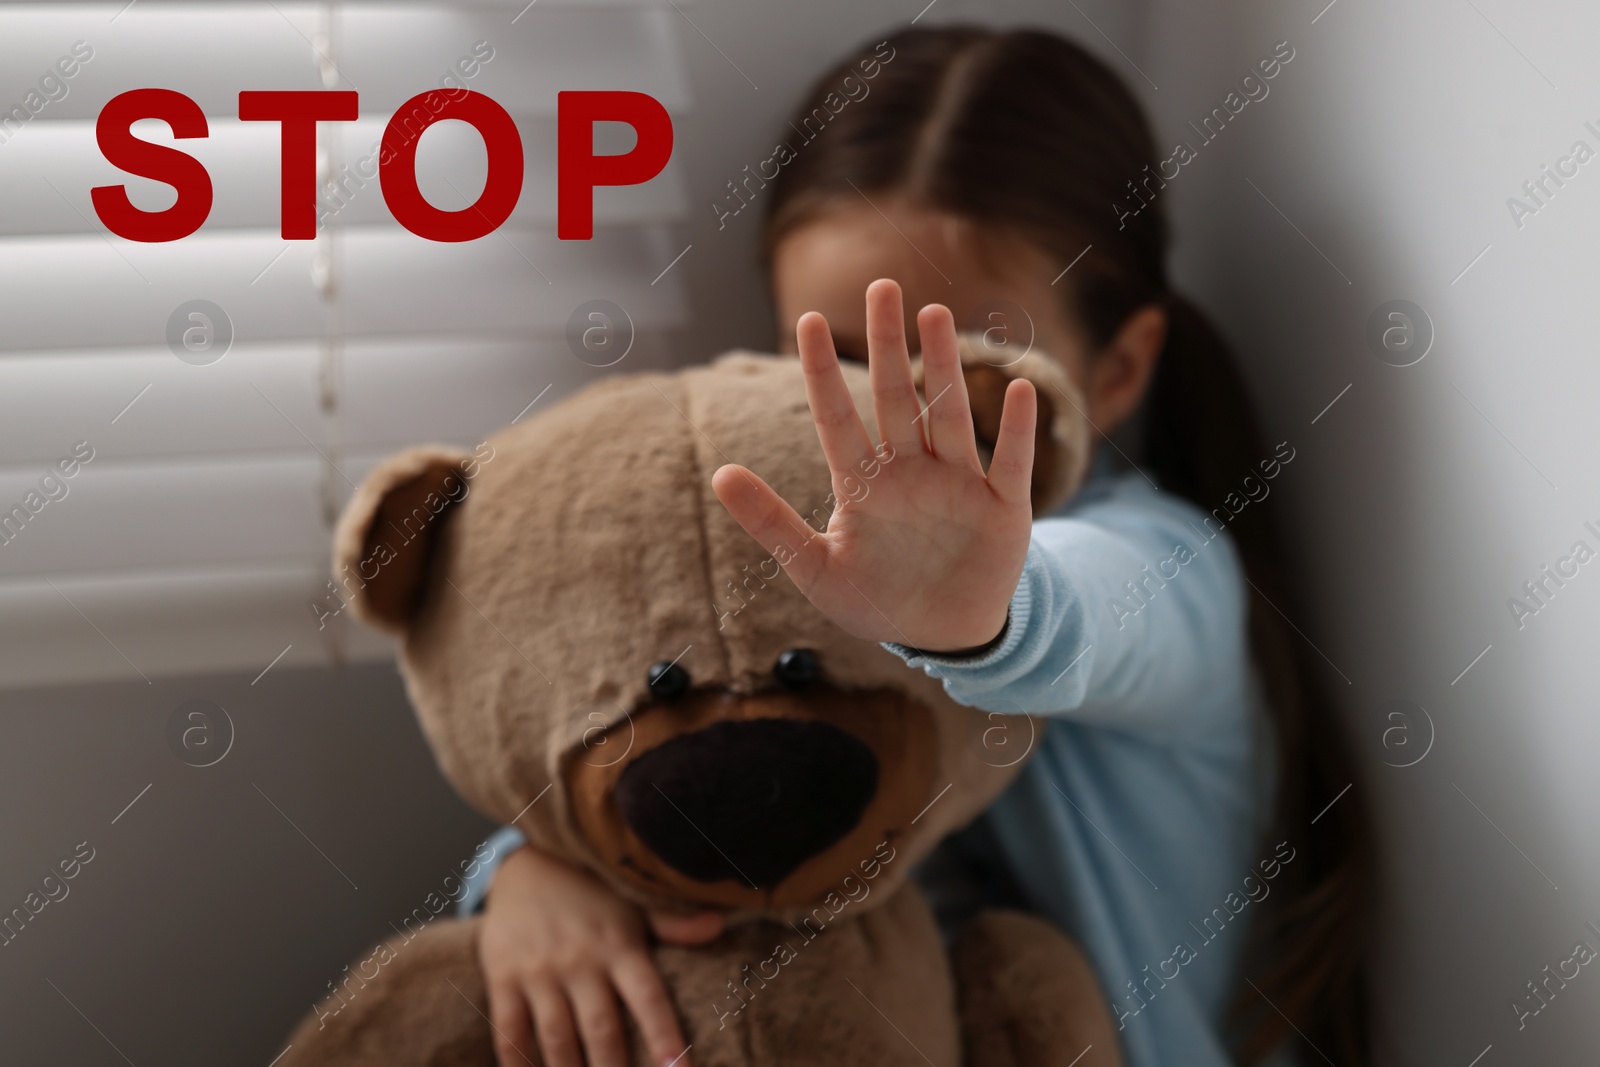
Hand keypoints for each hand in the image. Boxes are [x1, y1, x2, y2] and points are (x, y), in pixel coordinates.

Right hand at [479, 845, 722, 1066]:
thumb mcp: (632, 905)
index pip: (649, 997)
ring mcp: (540, 972)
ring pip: (558, 1039)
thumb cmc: (589, 893)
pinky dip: (518, 1062)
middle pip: (602, 1030)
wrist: (525, 864)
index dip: (665, 1036)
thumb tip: (719, 924)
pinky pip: (510, 1031)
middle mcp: (581, 962)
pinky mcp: (505, 978)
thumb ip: (672, 924)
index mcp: (619, 946)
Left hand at [712, 279, 1036, 651]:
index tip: (809, 321)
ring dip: (943, 368)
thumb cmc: (875, 599)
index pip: (837, 417)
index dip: (823, 371)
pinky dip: (1015, 430)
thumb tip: (718, 474)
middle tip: (882, 287)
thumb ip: (771, 523)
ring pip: (946, 416)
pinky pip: (1009, 463)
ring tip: (934, 314)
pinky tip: (1018, 388)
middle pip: (895, 399)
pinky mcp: (1003, 508)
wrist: (941, 637)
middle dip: (887, 345)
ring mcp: (957, 484)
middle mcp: (910, 471)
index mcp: (863, 483)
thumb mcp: (815, 569)